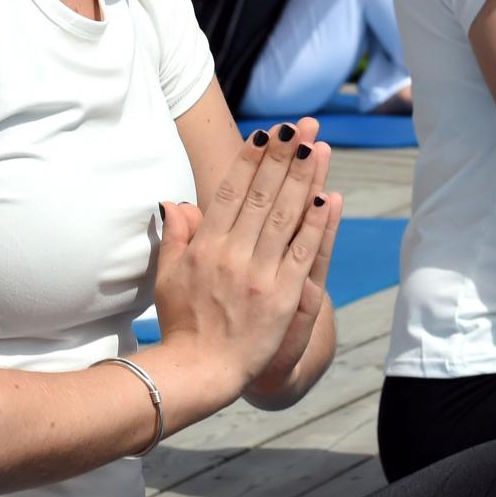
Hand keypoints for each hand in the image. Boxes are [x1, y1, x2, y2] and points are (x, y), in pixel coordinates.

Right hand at [151, 119, 336, 402]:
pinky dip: (317, 225)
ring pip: (286, 216)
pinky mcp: (283, 295)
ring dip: (304, 178)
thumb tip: (175, 202)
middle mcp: (233, 254)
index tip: (266, 133)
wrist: (200, 371)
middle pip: (263, 195)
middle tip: (300, 125)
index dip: (250, 160)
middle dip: (283, 156)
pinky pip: (304, 253)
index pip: (231, 191)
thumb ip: (175, 236)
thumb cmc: (182, 324)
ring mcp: (260, 274)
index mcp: (206, 246)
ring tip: (318, 146)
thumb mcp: (167, 276)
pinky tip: (328, 197)